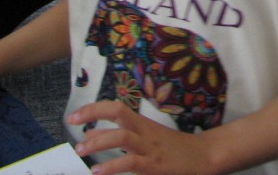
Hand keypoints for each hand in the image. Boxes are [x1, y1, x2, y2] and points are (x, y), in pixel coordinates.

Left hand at [69, 101, 211, 174]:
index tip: (74, 116)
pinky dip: (112, 167)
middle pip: (118, 112)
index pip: (115, 107)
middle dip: (93, 114)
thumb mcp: (148, 138)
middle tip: (72, 124)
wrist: (204, 156)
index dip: (93, 108)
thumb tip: (92, 134)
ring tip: (81, 149)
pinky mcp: (155, 164)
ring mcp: (150, 147)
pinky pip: (130, 162)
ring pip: (122, 136)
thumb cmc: (175, 149)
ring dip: (99, 141)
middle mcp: (144, 131)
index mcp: (142, 123)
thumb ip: (121, 134)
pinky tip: (98, 171)